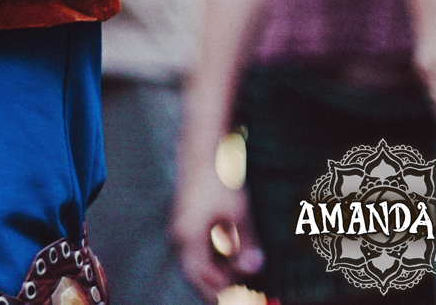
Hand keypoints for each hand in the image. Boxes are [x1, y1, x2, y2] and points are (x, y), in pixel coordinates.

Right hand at [172, 171, 263, 302]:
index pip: (202, 279)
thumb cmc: (218, 178)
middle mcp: (180, 235)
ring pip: (200, 259)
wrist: (203, 145)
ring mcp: (182, 225)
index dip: (222, 292)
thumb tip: (255, 268)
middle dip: (222, 282)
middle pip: (199, 272)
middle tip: (246, 287)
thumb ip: (246, 244)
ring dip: (220, 268)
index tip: (244, 297)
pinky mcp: (187, 216)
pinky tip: (233, 249)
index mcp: (188, 239)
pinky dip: (217, 254)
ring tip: (243, 267)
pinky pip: (200, 245)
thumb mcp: (238, 213)